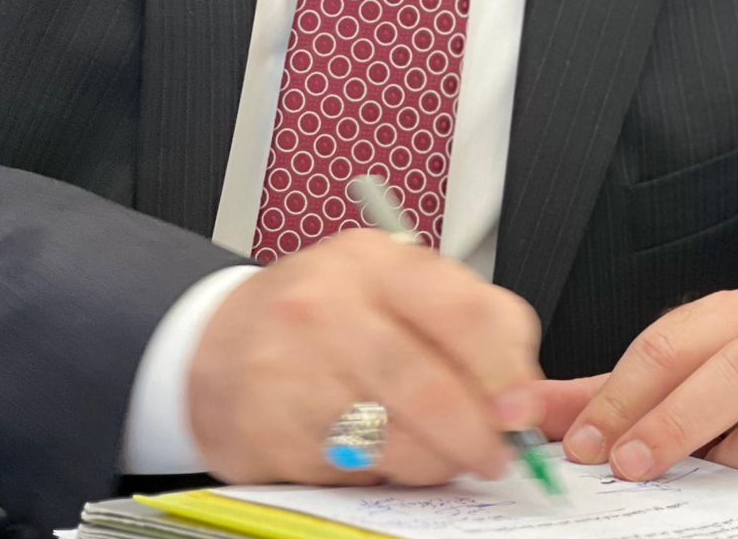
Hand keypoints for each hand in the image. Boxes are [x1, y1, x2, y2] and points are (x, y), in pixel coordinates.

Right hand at [187, 230, 542, 485]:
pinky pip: (352, 469)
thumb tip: (521, 389)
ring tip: (442, 458)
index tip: (523, 409)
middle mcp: (331, 306)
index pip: (465, 312)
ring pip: (397, 438)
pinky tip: (381, 456)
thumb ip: (458, 320)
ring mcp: (294, 368)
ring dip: (437, 463)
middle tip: (495, 454)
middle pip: (433, 387)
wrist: (215, 344)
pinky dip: (382, 474)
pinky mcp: (270, 429)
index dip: (507, 372)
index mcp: (374, 262)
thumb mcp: (386, 285)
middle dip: (479, 436)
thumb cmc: (317, 315)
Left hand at [535, 289, 737, 508]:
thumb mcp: (679, 378)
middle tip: (628, 467)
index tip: (581, 444)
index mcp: (736, 313)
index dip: (620, 397)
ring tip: (698, 491)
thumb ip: (603, 395)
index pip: (668, 345)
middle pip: (730, 375)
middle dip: (673, 424)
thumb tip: (520, 411)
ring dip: (729, 471)